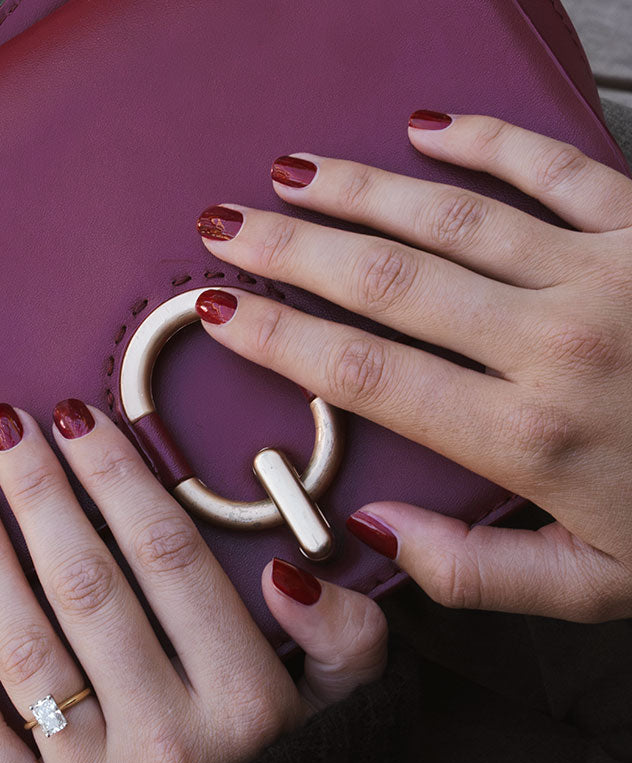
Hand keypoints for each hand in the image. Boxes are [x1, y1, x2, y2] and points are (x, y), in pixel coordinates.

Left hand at [0, 400, 385, 762]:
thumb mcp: (355, 717)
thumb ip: (345, 639)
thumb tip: (285, 574)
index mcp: (247, 703)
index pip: (169, 559)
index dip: (117, 478)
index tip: (79, 419)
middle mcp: (168, 743)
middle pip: (89, 587)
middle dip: (41, 493)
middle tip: (4, 427)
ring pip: (26, 652)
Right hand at [193, 112, 631, 623]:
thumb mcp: (591, 586)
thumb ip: (473, 572)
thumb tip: (373, 529)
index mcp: (528, 434)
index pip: (365, 374)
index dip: (279, 336)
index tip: (218, 308)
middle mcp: (557, 341)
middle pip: (388, 281)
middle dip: (291, 250)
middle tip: (225, 226)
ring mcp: (607, 273)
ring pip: (452, 217)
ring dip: (359, 192)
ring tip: (291, 176)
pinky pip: (556, 167)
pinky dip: (486, 144)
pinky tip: (426, 129)